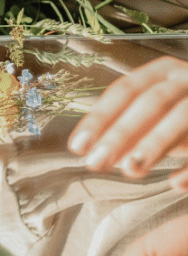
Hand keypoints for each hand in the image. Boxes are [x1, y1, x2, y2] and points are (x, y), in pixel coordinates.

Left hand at [68, 56, 187, 183]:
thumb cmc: (186, 111)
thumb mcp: (160, 110)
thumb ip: (130, 124)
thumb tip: (91, 148)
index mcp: (162, 72)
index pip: (124, 91)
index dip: (99, 117)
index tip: (78, 146)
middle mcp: (186, 79)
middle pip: (149, 103)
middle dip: (120, 133)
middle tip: (95, 163)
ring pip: (180, 117)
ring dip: (153, 145)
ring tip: (129, 171)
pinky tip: (174, 184)